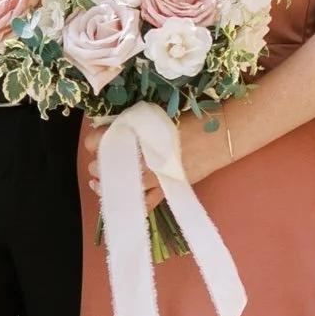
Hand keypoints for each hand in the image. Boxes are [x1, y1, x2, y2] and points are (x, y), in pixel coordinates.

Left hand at [83, 109, 237, 206]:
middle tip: (98, 162)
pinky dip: (131, 202)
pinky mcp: (169, 189)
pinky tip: (120, 200)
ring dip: (108, 185)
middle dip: (99, 164)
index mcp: (137, 133)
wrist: (220, 134)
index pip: (100, 140)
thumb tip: (107, 128)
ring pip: (122, 186)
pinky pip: (146, 202)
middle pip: (107, 166)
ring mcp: (157, 176)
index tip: (94, 142)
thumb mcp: (154, 113)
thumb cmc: (189, 118)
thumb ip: (130, 121)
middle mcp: (143, 157)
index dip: (93, 141)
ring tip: (98, 183)